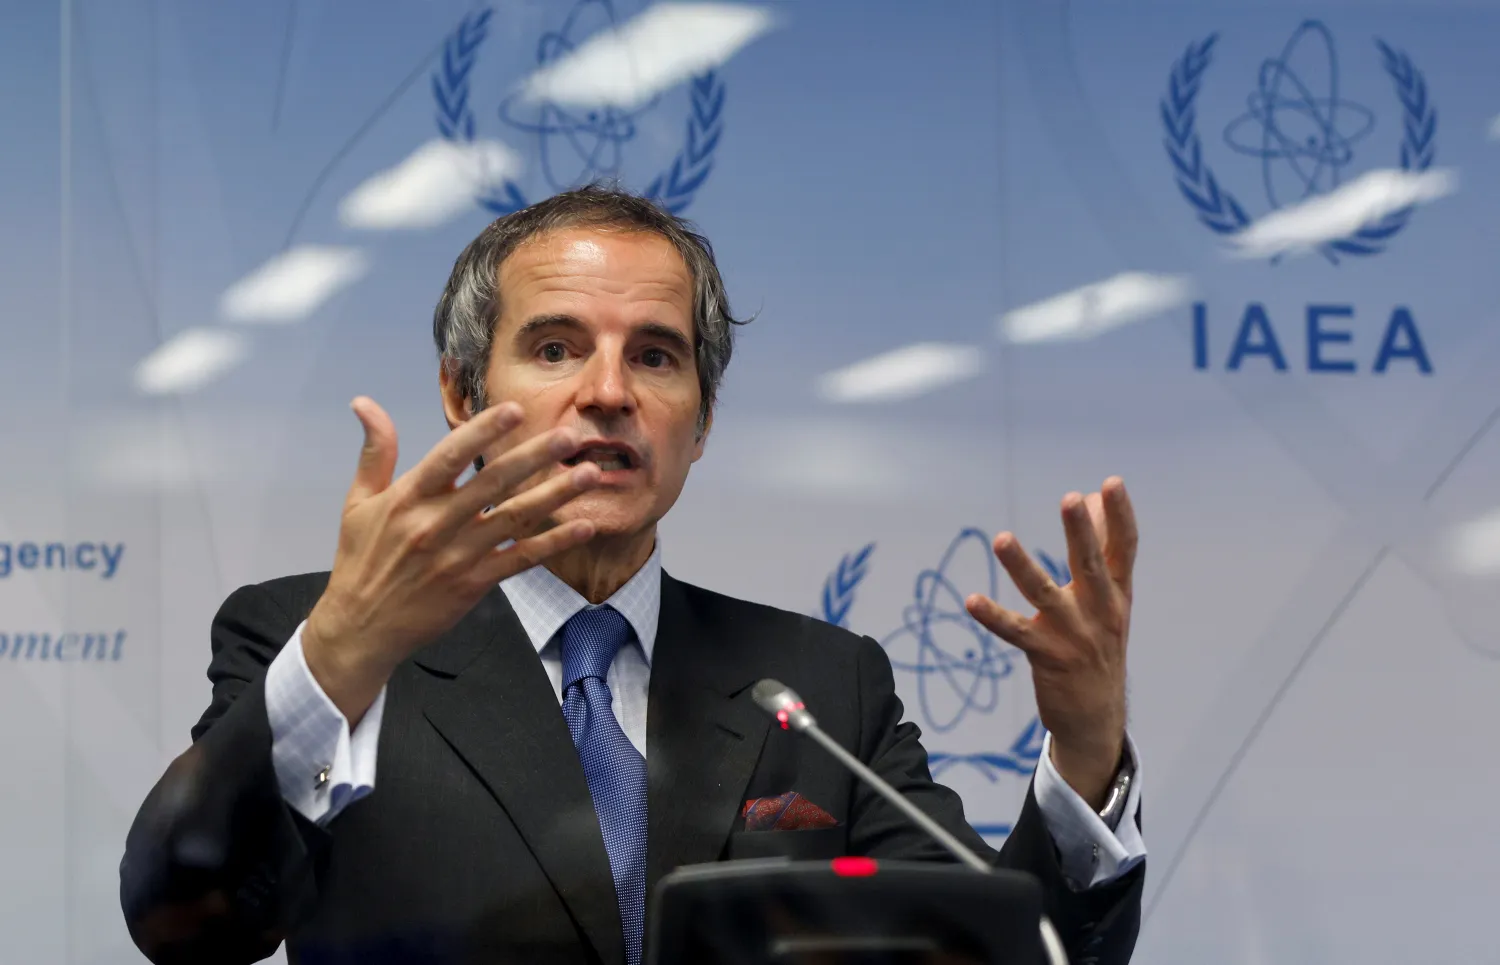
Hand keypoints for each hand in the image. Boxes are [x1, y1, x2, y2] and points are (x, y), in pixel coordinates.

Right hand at [302, 397, 601, 722]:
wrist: (360, 627)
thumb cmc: (361, 559)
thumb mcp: (358, 502)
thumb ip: (375, 451)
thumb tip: (365, 402)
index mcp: (408, 498)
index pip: (450, 456)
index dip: (482, 432)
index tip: (513, 410)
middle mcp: (436, 524)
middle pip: (494, 483)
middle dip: (535, 457)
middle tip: (571, 436)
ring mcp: (458, 555)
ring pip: (516, 519)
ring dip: (556, 495)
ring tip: (590, 474)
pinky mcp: (474, 583)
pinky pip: (520, 559)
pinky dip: (553, 544)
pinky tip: (582, 527)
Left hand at [964, 477, 1136, 807]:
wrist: (1097, 717)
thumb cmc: (1099, 645)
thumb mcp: (1108, 599)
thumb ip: (1101, 548)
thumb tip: (1093, 499)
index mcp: (1118, 595)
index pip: (1124, 549)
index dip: (1119, 516)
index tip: (1111, 483)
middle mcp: (1100, 612)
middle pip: (1091, 566)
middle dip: (1081, 533)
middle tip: (1071, 499)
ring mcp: (1074, 636)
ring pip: (1044, 594)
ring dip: (1022, 566)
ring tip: (1001, 538)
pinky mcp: (1047, 656)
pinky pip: (1016, 632)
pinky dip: (993, 616)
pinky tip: (971, 600)